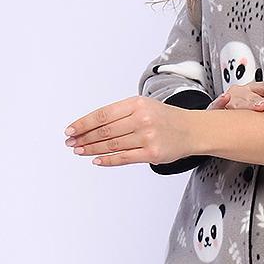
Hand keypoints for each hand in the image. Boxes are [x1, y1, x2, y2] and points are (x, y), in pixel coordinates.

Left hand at [63, 94, 199, 167]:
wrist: (192, 130)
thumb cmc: (164, 118)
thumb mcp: (144, 106)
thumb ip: (121, 114)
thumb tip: (91, 126)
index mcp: (137, 104)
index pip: (103, 114)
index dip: (84, 123)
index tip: (70, 129)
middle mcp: (142, 119)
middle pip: (105, 131)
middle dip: (84, 137)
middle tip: (70, 142)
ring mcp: (147, 137)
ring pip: (112, 145)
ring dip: (92, 149)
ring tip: (79, 151)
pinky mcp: (152, 153)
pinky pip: (124, 158)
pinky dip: (108, 160)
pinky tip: (96, 160)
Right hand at [209, 80, 263, 109]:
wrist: (217, 121)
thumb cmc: (238, 113)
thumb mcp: (252, 107)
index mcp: (249, 91)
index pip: (261, 87)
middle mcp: (238, 94)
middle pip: (251, 96)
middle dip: (260, 101)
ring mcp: (227, 101)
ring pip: (238, 102)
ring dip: (248, 104)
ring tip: (258, 106)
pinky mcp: (214, 109)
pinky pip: (216, 106)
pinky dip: (220, 102)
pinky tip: (225, 98)